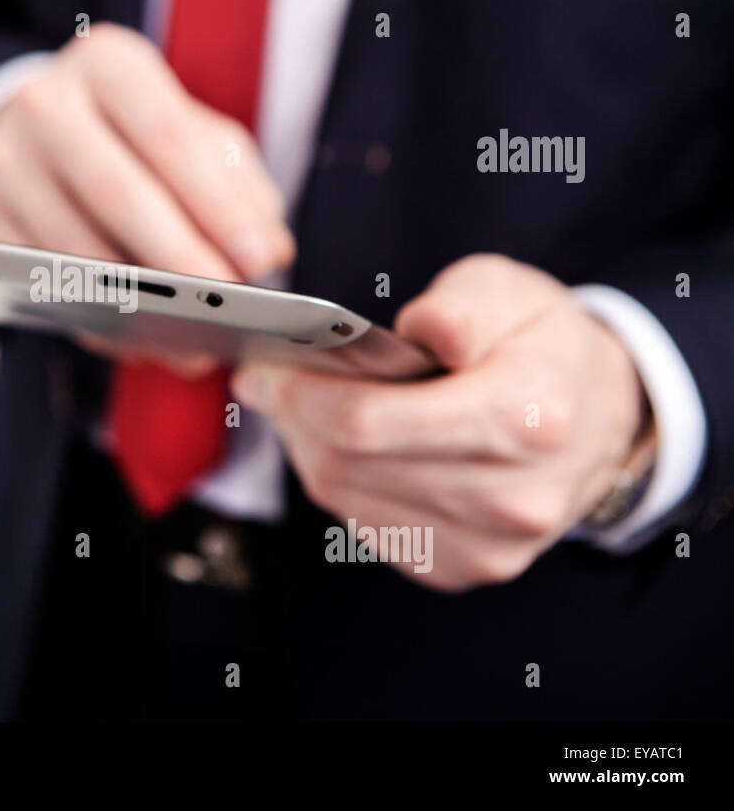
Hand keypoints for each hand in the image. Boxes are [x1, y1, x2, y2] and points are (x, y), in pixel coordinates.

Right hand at [0, 23, 294, 371]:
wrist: (30, 131)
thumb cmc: (131, 134)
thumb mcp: (190, 131)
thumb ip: (238, 184)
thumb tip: (269, 251)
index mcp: (109, 66)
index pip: (169, 137)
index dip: (217, 204)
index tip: (259, 260)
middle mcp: (47, 104)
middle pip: (118, 192)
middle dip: (179, 256)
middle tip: (227, 304)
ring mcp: (7, 163)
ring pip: (77, 249)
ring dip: (140, 302)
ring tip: (195, 335)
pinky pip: (49, 285)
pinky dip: (102, 321)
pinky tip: (144, 337)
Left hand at [231, 254, 646, 591]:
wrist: (600, 420)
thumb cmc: (541, 346)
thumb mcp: (508, 291)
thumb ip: (457, 306)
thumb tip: (411, 332)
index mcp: (526, 419)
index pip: (371, 423)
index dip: (299, 395)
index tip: (259, 368)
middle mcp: (511, 498)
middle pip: (349, 466)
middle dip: (290, 418)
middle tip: (261, 381)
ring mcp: (489, 546)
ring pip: (347, 500)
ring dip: (306, 449)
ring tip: (293, 406)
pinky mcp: (464, 568)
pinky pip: (366, 526)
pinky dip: (337, 483)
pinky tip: (334, 444)